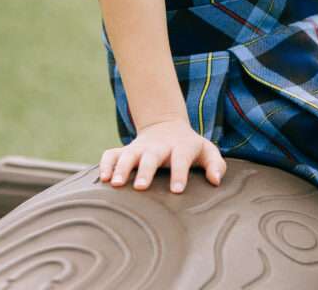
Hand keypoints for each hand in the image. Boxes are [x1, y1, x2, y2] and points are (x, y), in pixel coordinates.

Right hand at [99, 118, 226, 192]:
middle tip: (141, 187)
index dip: (179, 173)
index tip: (177, 190)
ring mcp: (140, 147)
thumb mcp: (207, 151)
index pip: (181, 158)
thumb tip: (216, 181)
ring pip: (128, 155)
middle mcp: (159, 146)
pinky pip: (111, 154)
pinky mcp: (125, 150)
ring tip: (116, 184)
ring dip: (121, 168)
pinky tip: (102, 179)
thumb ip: (216, 165)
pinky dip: (105, 164)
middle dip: (146, 170)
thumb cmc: (190, 147)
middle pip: (151, 156)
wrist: (167, 127)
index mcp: (181, 147)